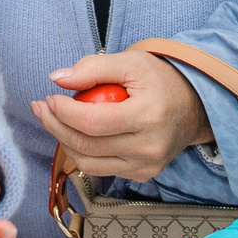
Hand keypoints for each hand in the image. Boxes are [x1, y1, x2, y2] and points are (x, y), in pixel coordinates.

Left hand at [31, 51, 210, 183]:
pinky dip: (82, 153)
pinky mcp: (143, 175)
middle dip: (55, 126)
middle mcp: (149, 147)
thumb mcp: (131, 62)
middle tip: (42, 108)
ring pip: (88, 163)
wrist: (195, 107)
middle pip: (87, 145)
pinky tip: (75, 134)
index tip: (49, 98)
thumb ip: (92, 68)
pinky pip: (100, 169)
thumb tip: (57, 78)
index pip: (93, 122)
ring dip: (64, 141)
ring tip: (55, 120)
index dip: (64, 112)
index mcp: (148, 116)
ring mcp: (146, 165)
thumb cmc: (160, 80)